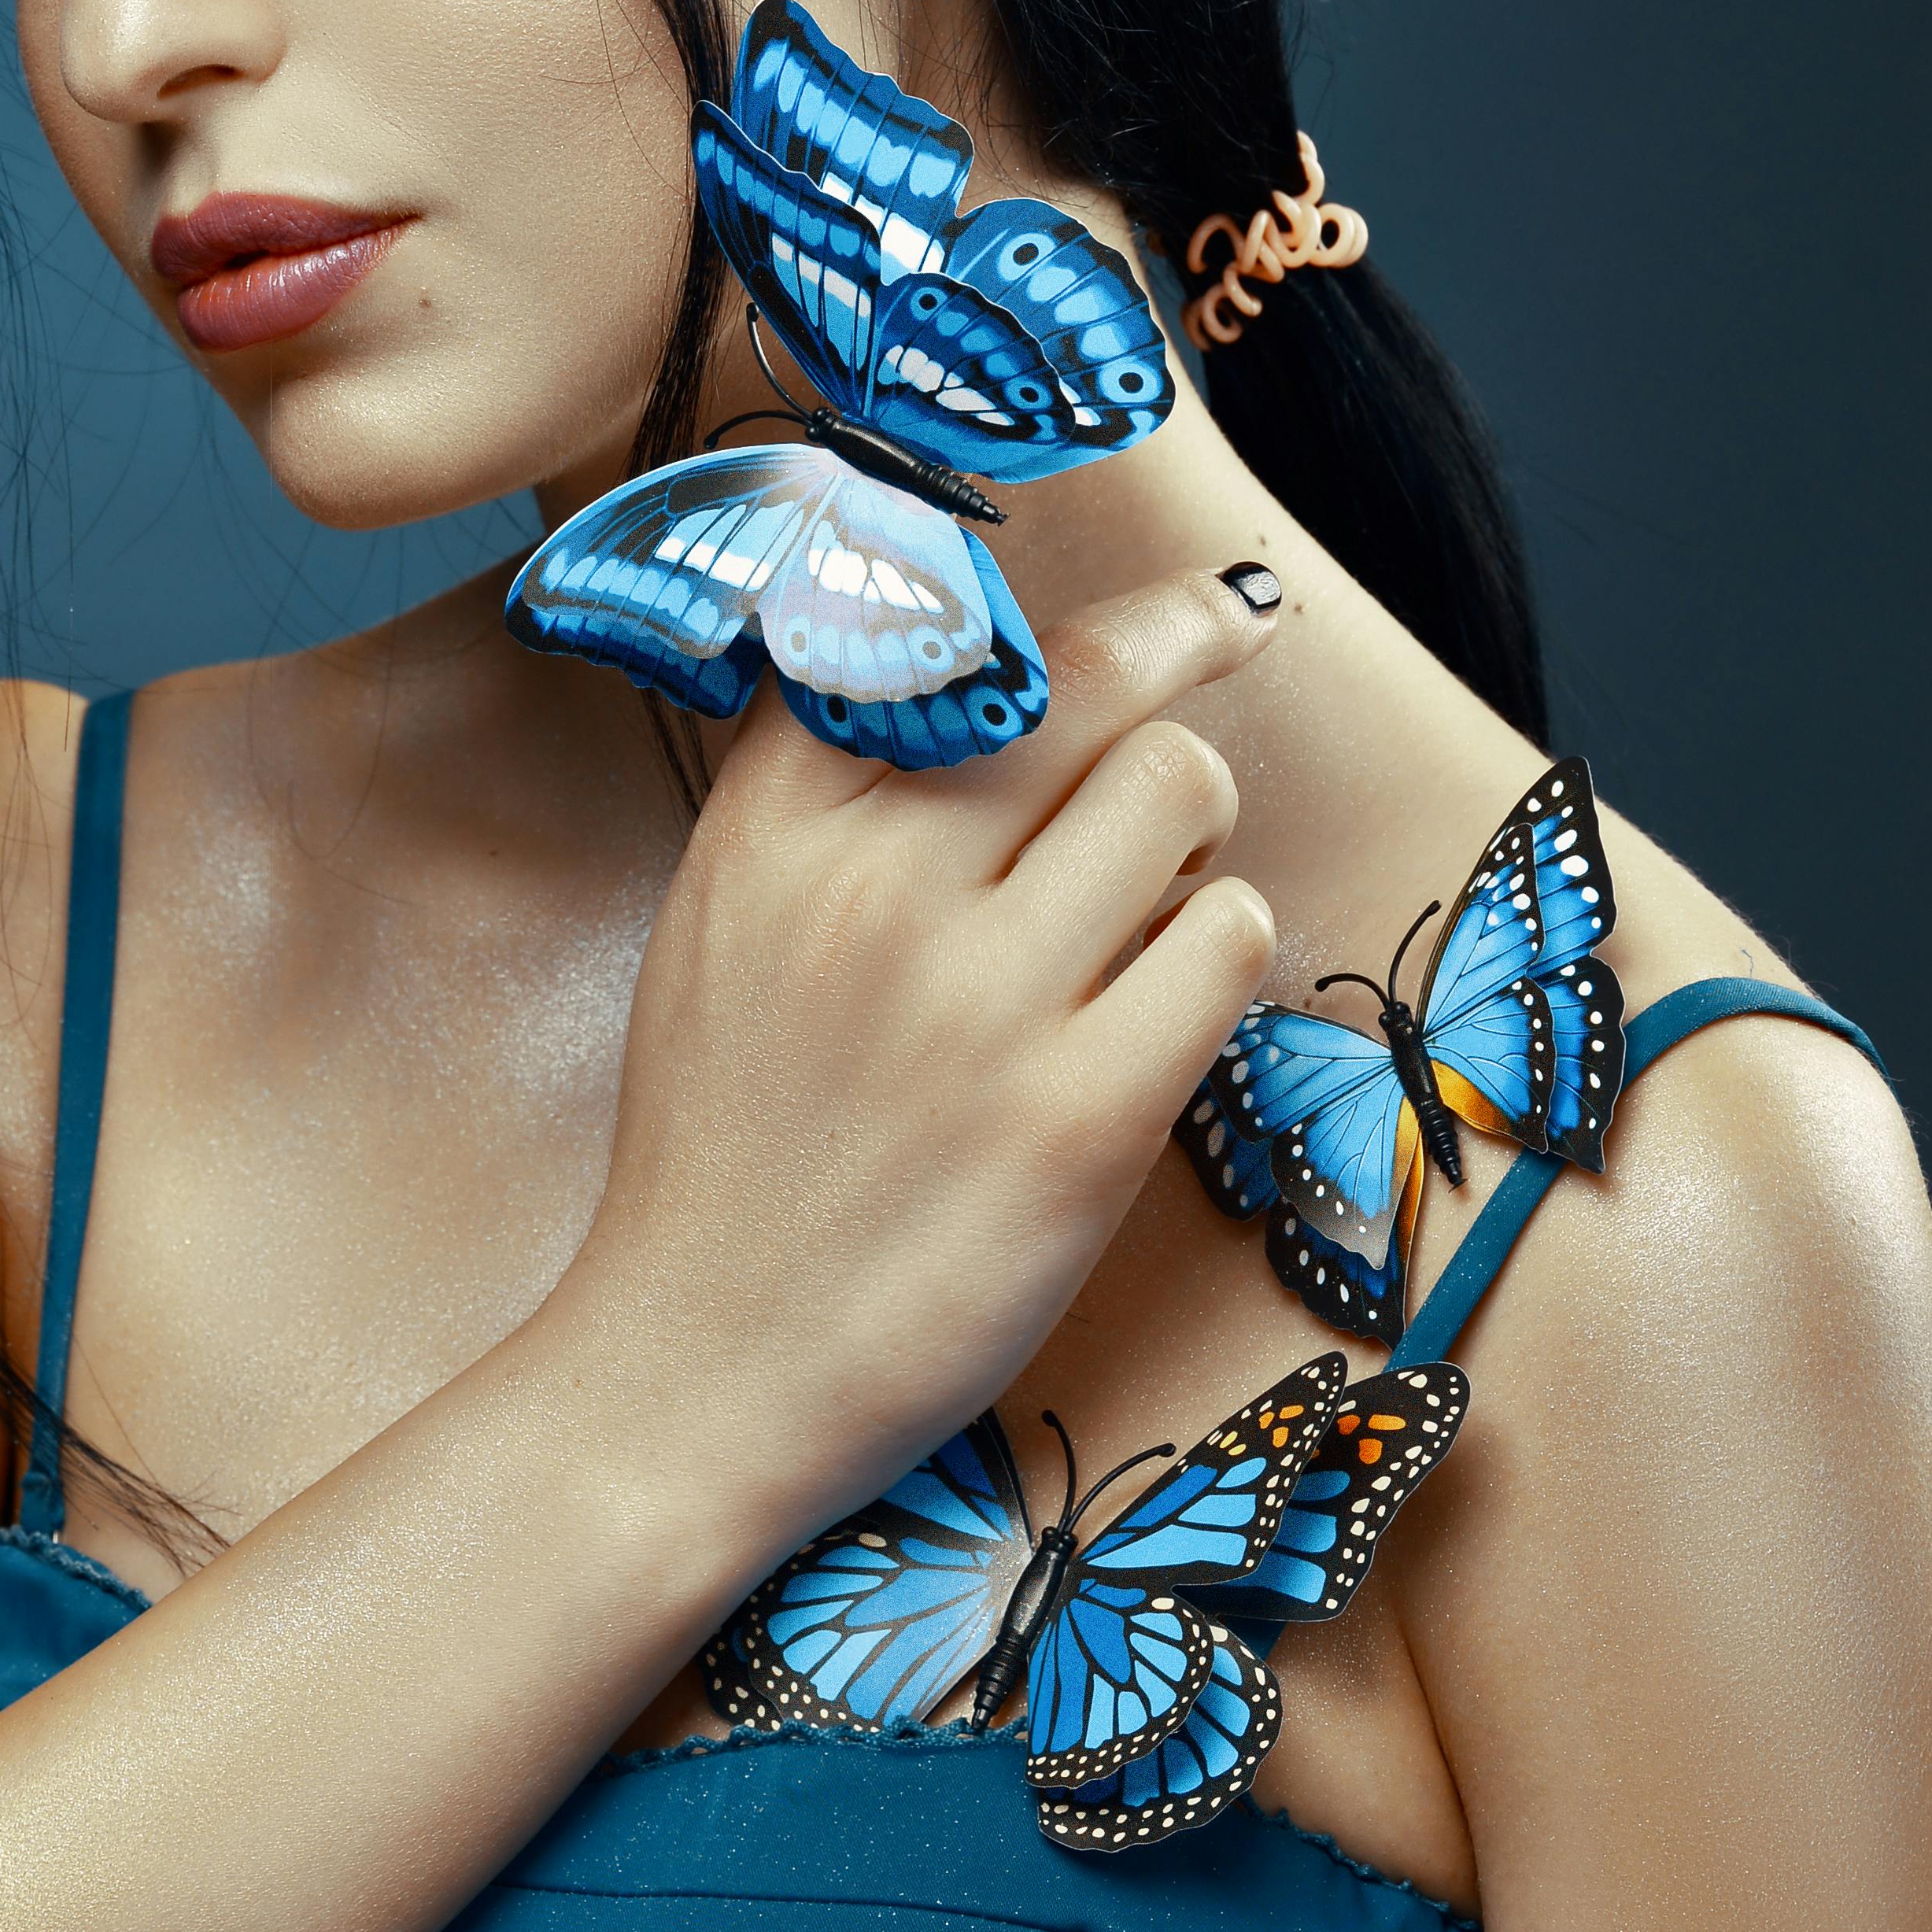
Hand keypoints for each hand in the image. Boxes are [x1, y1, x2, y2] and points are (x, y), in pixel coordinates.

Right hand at [555, 566, 1278, 1555]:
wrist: (697, 1368)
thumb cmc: (725, 1146)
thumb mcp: (722, 918)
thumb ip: (821, 785)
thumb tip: (955, 656)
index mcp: (776, 828)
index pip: (930, 627)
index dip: (1048, 586)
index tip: (1133, 562)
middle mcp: (875, 887)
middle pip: (1088, 684)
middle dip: (1180, 652)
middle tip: (1234, 624)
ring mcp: (980, 1003)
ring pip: (1178, 792)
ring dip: (1196, 825)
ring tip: (1158, 886)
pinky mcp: (1079, 1119)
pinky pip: (1227, 944)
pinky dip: (1219, 950)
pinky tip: (1167, 991)